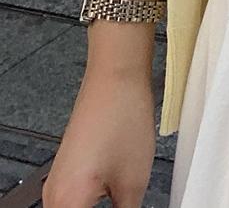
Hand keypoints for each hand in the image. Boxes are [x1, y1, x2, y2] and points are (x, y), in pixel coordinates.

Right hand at [42, 64, 156, 207]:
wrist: (115, 76)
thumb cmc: (122, 117)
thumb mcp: (133, 183)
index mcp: (66, 204)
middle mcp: (52, 197)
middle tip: (126, 206)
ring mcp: (56, 184)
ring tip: (124, 202)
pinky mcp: (66, 173)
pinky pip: (72, 205)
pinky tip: (115, 204)